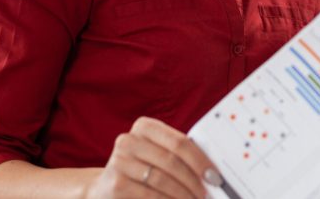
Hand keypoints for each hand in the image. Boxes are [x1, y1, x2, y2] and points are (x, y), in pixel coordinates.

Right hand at [83, 117, 220, 198]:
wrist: (105, 188)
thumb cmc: (141, 170)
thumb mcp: (156, 156)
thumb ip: (178, 156)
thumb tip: (210, 171)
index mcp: (144, 127)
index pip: (179, 142)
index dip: (200, 160)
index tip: (214, 176)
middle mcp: (128, 140)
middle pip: (172, 161)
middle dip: (194, 180)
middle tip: (206, 193)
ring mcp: (119, 161)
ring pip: (162, 179)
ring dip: (183, 194)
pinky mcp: (115, 184)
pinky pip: (150, 194)